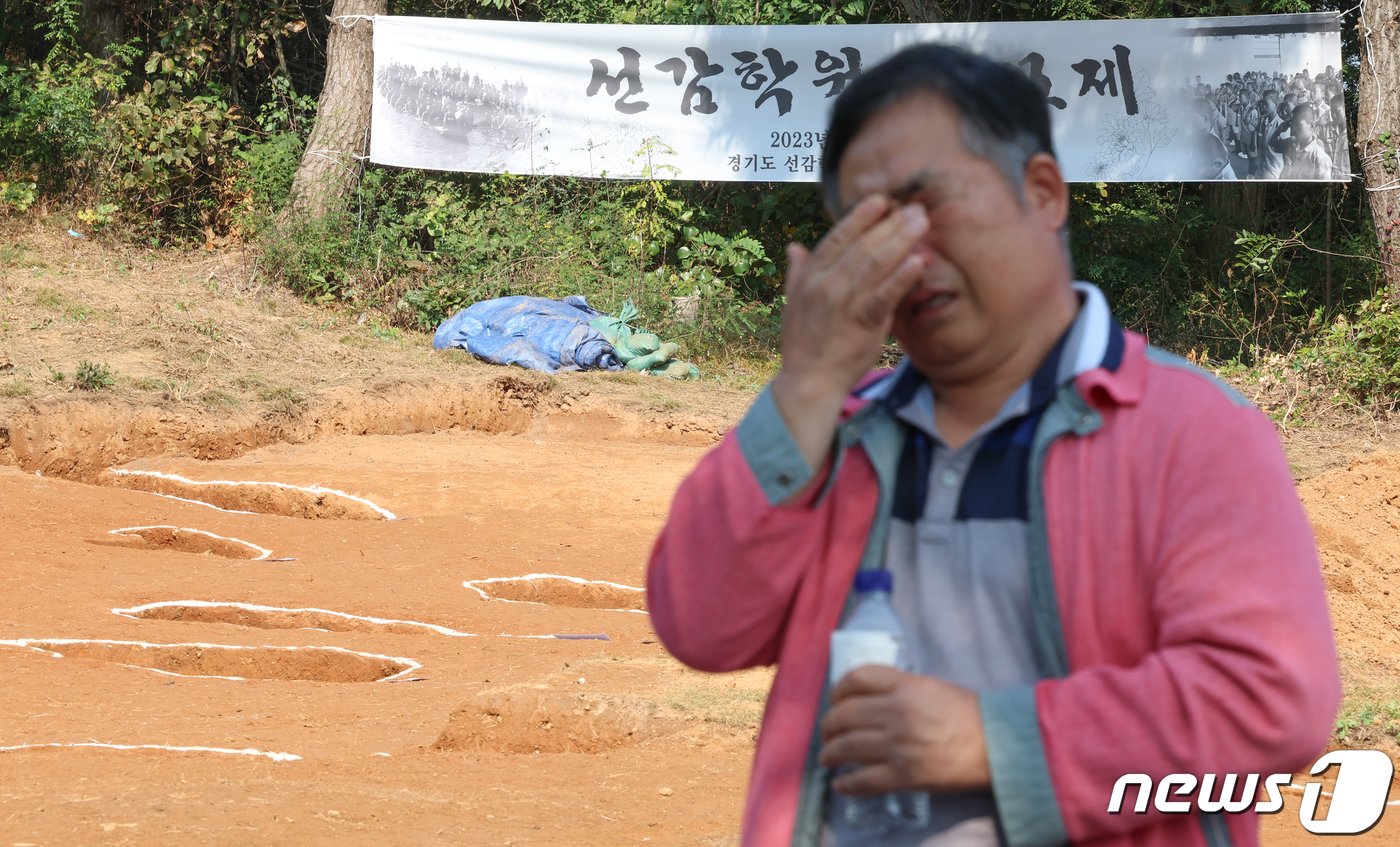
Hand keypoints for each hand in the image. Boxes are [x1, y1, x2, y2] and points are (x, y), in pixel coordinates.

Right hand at [770, 195, 928, 469]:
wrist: (809, 380)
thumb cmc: (804, 342)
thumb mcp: (793, 302)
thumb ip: (798, 272)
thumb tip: (794, 246)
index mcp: (811, 276)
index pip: (838, 237)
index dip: (861, 217)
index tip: (882, 201)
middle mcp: (826, 284)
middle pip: (863, 245)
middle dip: (891, 223)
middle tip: (915, 208)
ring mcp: (843, 302)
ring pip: (876, 263)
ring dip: (902, 240)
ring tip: (922, 223)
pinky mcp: (862, 323)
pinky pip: (885, 295)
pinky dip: (902, 277)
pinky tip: (919, 261)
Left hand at [819, 665, 989, 794]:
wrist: (999, 746)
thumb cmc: (969, 714)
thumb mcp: (932, 686)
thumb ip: (899, 688)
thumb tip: (868, 698)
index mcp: (905, 685)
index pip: (857, 678)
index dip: (838, 689)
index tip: (834, 700)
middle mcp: (896, 712)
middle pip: (844, 714)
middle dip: (829, 725)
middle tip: (827, 733)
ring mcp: (898, 745)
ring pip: (847, 747)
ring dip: (830, 753)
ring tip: (827, 757)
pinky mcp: (904, 776)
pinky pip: (864, 780)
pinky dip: (847, 784)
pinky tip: (840, 784)